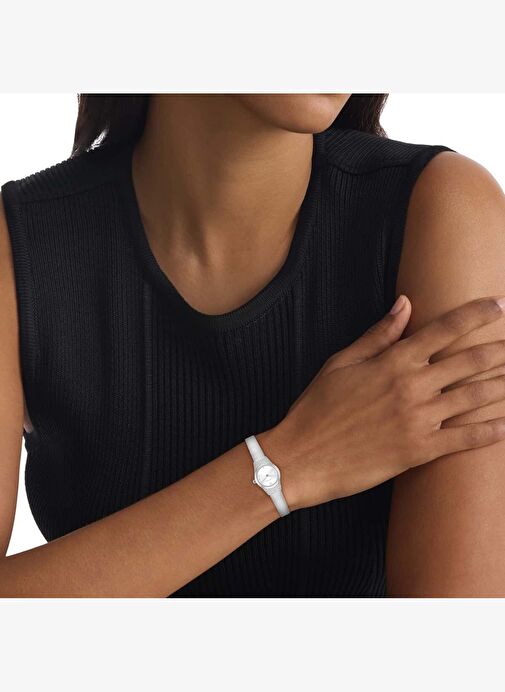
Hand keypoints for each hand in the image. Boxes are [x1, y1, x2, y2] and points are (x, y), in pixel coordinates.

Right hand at [262, 295, 504, 510]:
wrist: (302, 457)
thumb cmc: (317, 407)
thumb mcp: (341, 362)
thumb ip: (378, 334)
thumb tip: (405, 304)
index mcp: (393, 361)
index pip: (445, 329)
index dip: (477, 314)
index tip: (500, 305)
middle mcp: (412, 386)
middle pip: (470, 361)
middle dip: (501, 350)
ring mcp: (419, 419)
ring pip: (475, 397)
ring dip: (503, 385)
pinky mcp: (420, 451)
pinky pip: (465, 439)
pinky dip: (491, 431)